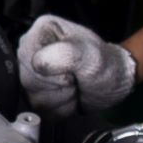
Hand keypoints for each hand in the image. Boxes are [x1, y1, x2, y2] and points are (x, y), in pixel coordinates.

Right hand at [17, 15, 136, 117]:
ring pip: (34, 99)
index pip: (32, 61)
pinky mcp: (35, 93)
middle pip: (29, 81)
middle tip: (75, 78)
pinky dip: (60, 109)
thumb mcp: (92, 56)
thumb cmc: (105, 65)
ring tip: (75, 86)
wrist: (113, 83)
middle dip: (59, 87)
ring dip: (61, 99)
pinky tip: (70, 96)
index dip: (54, 72)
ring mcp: (30, 72)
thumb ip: (66, 54)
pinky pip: (40, 111)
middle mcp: (30, 49)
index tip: (73, 68)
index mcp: (41, 31)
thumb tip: (38, 63)